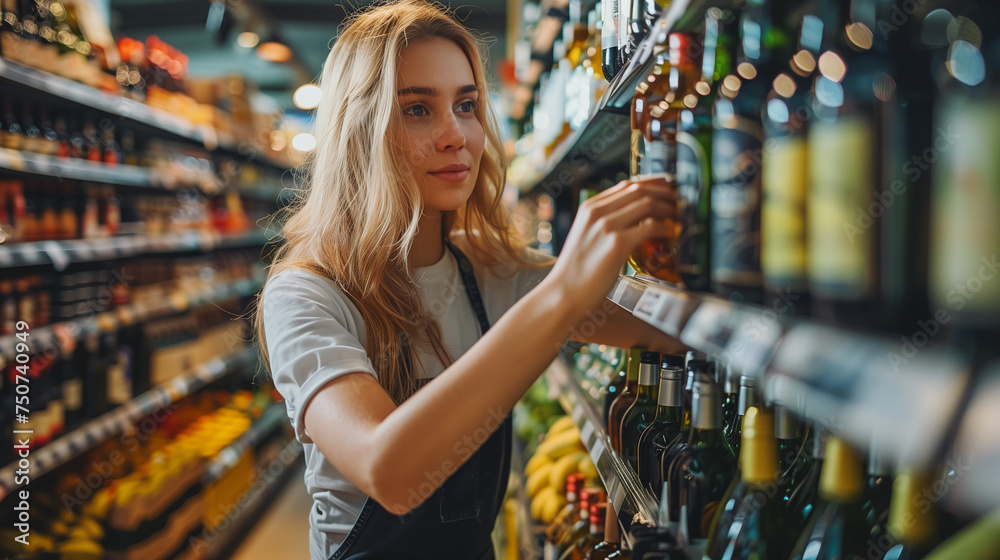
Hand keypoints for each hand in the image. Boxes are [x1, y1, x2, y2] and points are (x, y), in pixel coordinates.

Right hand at [546, 177, 677, 314]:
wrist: (563, 293)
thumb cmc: (577, 272)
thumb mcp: (588, 237)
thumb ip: (607, 224)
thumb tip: (637, 221)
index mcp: (589, 208)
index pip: (626, 185)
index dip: (652, 184)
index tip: (667, 188)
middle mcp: (597, 212)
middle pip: (639, 189)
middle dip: (665, 192)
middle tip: (680, 199)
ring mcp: (606, 227)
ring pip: (647, 203)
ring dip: (668, 207)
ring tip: (680, 215)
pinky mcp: (617, 244)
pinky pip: (650, 227)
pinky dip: (665, 228)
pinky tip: (671, 234)